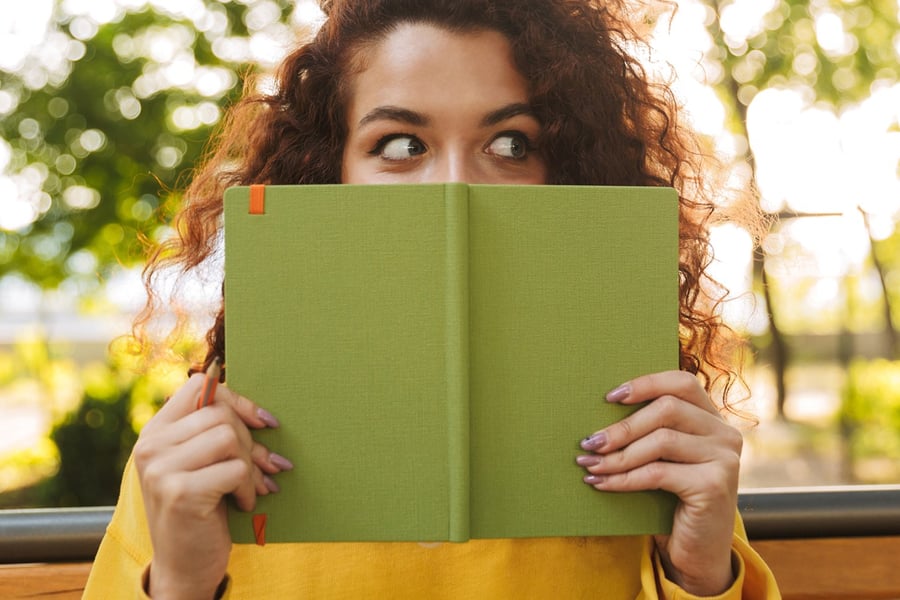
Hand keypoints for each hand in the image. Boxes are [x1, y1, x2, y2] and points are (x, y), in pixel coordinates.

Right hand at [134, 373, 290, 598]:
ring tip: (253, 487)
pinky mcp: (180, 492)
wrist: (184, 568)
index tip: (263, 422)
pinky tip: (243, 504)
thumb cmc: (202, 511)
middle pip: (220, 413)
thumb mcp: (200, 464)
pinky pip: (235, 469)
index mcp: (154, 432)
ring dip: (251, 465)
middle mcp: (151, 446)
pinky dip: (249, 487)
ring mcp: (161, 469)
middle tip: (265, 466)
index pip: (199, 386)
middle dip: (251, 440)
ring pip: (228, 437)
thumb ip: (214, 433)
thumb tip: (264, 413)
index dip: (237, 399)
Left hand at [577, 371, 740, 595]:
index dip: (645, 384)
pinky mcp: (714, 485)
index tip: (609, 397)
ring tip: (589, 465)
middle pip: (667, 409)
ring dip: (618, 455)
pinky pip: (657, 473)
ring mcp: (724, 459)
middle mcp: (725, 434)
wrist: (696, 552)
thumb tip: (597, 416)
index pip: (682, 383)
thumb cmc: (671, 500)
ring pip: (661, 441)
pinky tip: (601, 484)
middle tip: (589, 443)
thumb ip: (648, 433)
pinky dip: (623, 478)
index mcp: (713, 419)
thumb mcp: (662, 460)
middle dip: (622, 426)